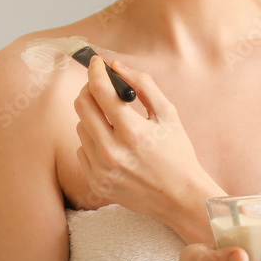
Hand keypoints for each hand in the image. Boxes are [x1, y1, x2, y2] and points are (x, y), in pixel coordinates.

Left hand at [74, 56, 223, 243]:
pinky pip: (81, 149)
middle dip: (89, 89)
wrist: (180, 198)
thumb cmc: (177, 153)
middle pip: (82, 105)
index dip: (95, 70)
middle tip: (102, 88)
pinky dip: (93, 140)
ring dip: (92, 117)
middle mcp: (112, 151)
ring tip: (113, 122)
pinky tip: (112, 145)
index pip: (100, 90)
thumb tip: (116, 66)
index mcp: (133, 131)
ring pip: (80, 126)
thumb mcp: (168, 114)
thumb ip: (143, 84)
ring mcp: (101, 169)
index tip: (97, 62)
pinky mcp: (95, 182)